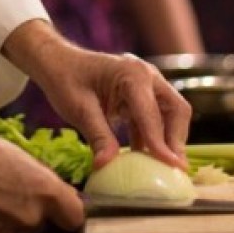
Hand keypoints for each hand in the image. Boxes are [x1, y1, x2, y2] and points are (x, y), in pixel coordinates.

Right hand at [0, 121, 83, 232]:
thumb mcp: (13, 152)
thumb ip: (34, 176)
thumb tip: (41, 188)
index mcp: (43, 190)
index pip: (75, 215)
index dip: (68, 209)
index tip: (60, 203)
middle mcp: (27, 216)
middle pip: (37, 221)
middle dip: (25, 208)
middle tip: (4, 184)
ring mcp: (1, 232)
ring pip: (8, 226)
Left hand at [3, 22, 191, 170]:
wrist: (57, 62)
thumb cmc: (65, 79)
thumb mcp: (79, 110)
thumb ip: (98, 136)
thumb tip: (107, 165)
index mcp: (133, 74)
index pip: (154, 114)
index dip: (162, 144)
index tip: (172, 167)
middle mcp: (147, 75)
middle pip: (175, 110)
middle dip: (176, 140)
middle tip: (175, 169)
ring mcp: (146, 83)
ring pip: (170, 113)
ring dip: (168, 139)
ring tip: (165, 168)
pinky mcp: (141, 94)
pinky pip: (155, 117)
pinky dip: (153, 137)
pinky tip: (145, 158)